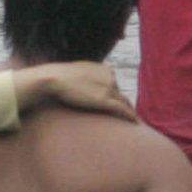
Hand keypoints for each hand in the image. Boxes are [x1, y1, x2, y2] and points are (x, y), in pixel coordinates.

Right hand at [15, 61, 137, 120]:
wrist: (56, 78)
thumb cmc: (61, 76)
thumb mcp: (78, 72)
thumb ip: (85, 76)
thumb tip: (81, 83)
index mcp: (105, 69)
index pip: (114, 84)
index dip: (115, 95)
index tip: (118, 104)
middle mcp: (110, 77)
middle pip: (120, 93)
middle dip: (123, 103)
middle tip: (127, 114)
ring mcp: (109, 88)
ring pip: (124, 102)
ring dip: (129, 111)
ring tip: (134, 121)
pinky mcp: (105, 100)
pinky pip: (122, 109)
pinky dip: (130, 115)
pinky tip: (135, 122)